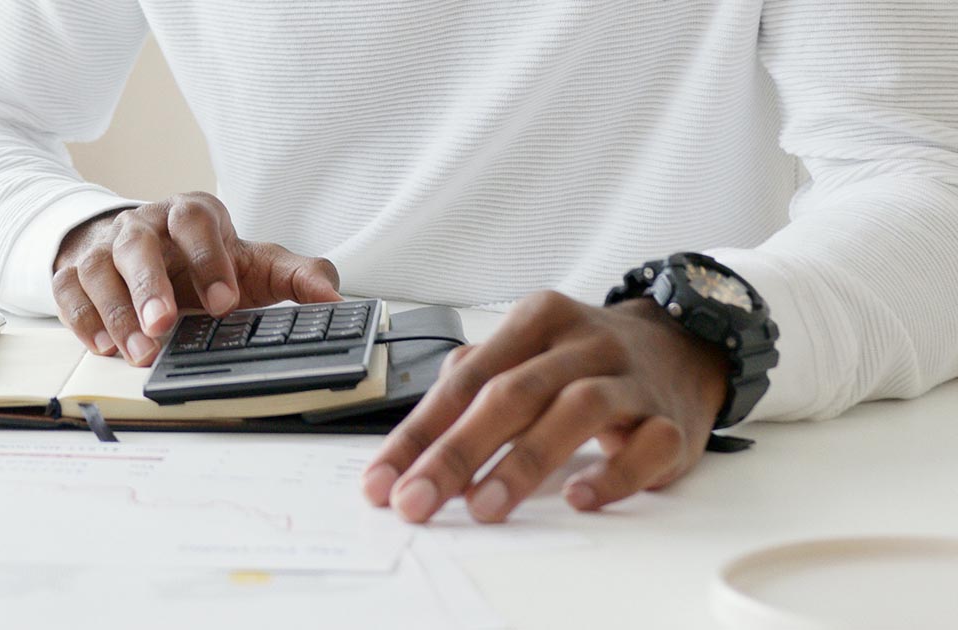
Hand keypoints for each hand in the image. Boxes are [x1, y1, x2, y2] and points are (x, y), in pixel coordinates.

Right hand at [51, 192, 341, 364]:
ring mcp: (105, 247)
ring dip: (116, 313)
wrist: (148, 248)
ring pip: (98, 270)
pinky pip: (68, 290)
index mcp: (191, 215)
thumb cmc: (207, 261)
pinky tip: (103, 347)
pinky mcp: (75, 271)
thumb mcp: (255, 264)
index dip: (208, 259)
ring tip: (138, 353)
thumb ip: (297, 276)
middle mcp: (144, 225)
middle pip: (137, 244)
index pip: (195, 222)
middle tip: (165, 326)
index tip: (225, 302)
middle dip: (149, 286)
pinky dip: (82, 320)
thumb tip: (334, 298)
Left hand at [361, 291, 728, 522]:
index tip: (383, 480)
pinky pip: (646, 447)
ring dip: (522, 463)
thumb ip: (472, 379)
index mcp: (537, 320)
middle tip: (417, 500)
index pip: (465, 380)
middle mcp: (583, 343)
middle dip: (456, 452)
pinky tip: (577, 498)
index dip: (419, 433)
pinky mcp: (670, 421)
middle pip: (511, 393)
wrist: (684, 346)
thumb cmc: (585, 357)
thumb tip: (416, 435)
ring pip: (575, 412)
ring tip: (482, 507)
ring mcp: (631, 380)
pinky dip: (611, 475)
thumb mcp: (527, 348)